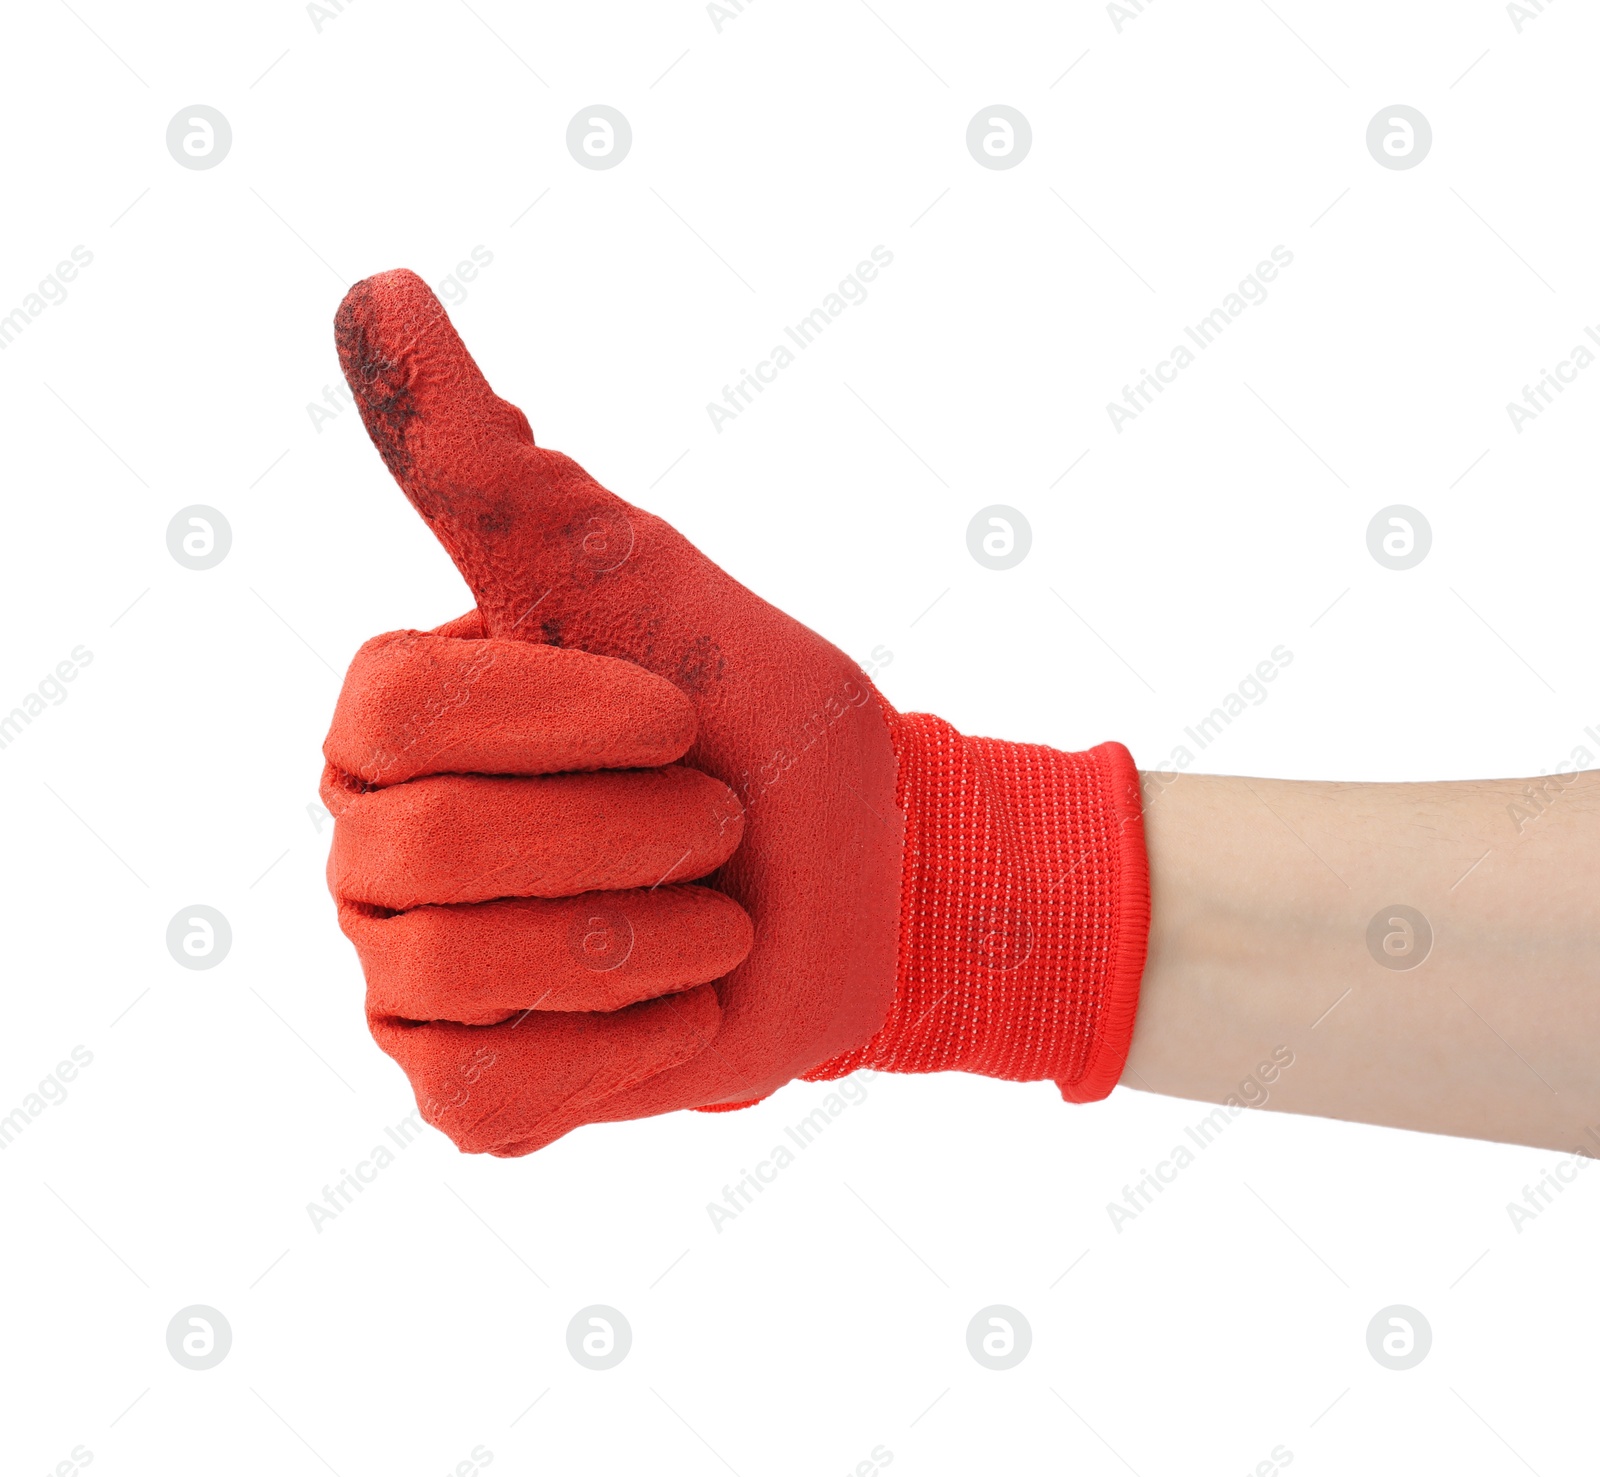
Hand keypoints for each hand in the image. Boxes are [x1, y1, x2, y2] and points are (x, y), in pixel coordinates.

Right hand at [321, 270, 903, 1154]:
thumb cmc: (764, 724)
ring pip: (455, 972)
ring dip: (640, 934)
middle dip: (622, 831)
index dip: (560, 716)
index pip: (397, 713)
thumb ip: (500, 473)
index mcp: (396, 721)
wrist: (870, 879)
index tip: (683, 712)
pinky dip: (626, 1046)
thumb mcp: (649, 581)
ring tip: (715, 912)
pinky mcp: (467, 1085)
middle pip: (421, 849)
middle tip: (715, 821)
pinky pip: (492, 1087)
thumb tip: (373, 288)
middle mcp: (373, 846)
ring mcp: (409, 977)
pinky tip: (685, 1003)